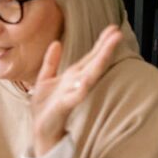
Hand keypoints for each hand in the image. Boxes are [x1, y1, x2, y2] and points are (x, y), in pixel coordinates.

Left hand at [30, 25, 122, 156]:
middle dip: (105, 48)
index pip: (90, 57)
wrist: (40, 129)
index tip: (112, 28)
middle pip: (94, 62)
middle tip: (117, 33)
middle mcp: (77, 83)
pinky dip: (82, 87)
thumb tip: (56, 43)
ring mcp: (73, 93)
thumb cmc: (45, 106)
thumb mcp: (45, 79)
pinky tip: (88, 79)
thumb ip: (51, 62)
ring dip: (100, 62)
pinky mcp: (66, 105)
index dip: (100, 43)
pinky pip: (76, 95)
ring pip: (90, 75)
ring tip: (109, 48)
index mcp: (73, 76)